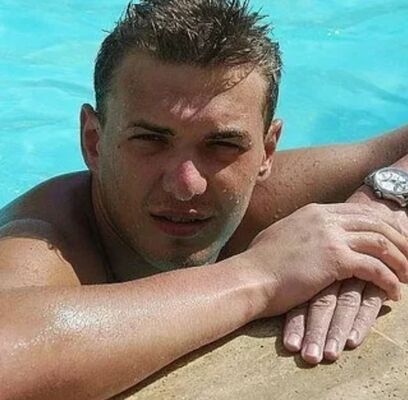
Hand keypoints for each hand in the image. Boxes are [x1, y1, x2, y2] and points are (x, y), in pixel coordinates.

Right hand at [245, 203, 407, 317]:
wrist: (249, 276)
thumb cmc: (260, 261)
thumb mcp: (281, 234)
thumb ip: (301, 229)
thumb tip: (307, 233)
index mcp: (314, 211)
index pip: (360, 211)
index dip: (382, 225)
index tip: (395, 240)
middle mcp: (325, 217)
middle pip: (376, 223)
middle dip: (400, 240)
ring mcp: (330, 236)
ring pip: (381, 242)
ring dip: (401, 260)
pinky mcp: (334, 259)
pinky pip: (374, 267)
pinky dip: (388, 280)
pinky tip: (393, 292)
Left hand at [283, 278, 386, 363]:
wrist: (368, 263)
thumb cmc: (329, 278)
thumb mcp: (311, 284)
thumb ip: (298, 302)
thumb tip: (282, 334)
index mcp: (313, 275)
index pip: (303, 301)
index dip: (296, 324)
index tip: (291, 346)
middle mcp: (332, 276)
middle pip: (322, 303)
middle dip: (316, 331)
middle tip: (310, 357)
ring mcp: (355, 279)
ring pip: (345, 304)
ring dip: (337, 330)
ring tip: (330, 354)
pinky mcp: (376, 287)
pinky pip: (369, 304)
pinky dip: (361, 322)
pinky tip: (352, 340)